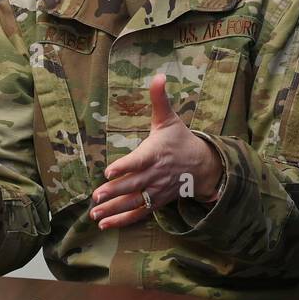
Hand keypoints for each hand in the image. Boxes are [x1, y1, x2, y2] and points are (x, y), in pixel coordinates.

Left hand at [90, 74, 222, 229]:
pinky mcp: (156, 201)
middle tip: (96, 196)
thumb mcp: (169, 119)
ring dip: (114, 209)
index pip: (139, 161)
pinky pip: (139, 212)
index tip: (110, 171)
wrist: (203, 165)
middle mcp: (156, 174)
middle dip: (115, 191)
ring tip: (95, 214)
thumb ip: (159, 99)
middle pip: (134, 184)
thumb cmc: (180, 140)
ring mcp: (156, 190)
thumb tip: (158, 75)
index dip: (125, 167)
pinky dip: (123, 220)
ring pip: (134, 201)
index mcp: (156, 153)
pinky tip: (104, 224)